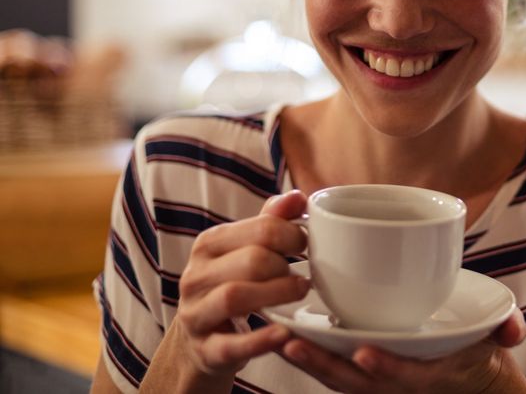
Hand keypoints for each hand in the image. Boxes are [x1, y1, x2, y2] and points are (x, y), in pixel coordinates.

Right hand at [169, 190, 309, 379]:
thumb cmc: (234, 286)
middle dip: (286, 266)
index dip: (293, 235)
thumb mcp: (246, 251)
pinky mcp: (204, 349)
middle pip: (251, 261)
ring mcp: (196, 314)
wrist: (202, 341)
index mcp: (209, 244)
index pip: (260, 229)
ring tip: (300, 294)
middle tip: (306, 277)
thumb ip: (270, 222)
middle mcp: (196, 276)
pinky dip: (259, 340)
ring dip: (277, 294)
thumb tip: (297, 197)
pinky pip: (231, 345)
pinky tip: (283, 333)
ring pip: (234, 297)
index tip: (307, 246)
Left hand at [282, 308, 525, 392]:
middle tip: (295, 343)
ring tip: (280, 340)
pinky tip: (285, 338)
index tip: (366, 352)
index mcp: (432, 373)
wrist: (468, 378)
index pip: (410, 376)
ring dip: (310, 363)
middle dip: (326, 366)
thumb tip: (515, 331)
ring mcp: (381, 381)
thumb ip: (507, 328)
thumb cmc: (476, 349)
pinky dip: (312, 359)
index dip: (389, 367)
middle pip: (359, 382)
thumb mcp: (496, 338)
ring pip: (340, 379)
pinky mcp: (365, 374)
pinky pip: (335, 372)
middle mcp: (401, 382)